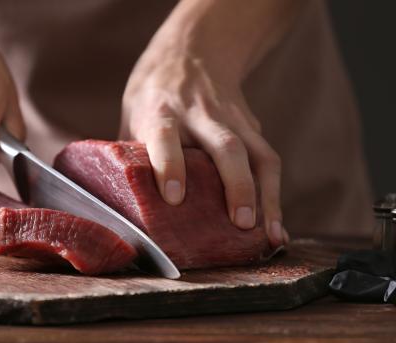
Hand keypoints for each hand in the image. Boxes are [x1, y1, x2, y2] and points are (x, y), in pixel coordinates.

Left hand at [120, 0, 299, 247]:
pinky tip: (275, 227)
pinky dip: (274, 195)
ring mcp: (232, 119)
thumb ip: (132, 159)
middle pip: (226, 146)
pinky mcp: (252, 127)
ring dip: (266, 196)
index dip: (169, 167)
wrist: (192, 50)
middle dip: (236, 185)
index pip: (165, 138)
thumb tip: (124, 209)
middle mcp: (201, 114)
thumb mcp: (133, 118)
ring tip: (270, 235)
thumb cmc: (153, 97)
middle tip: (240, 222)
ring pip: (257, 154)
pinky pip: (268, 161)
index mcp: (162, 112)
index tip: (173, 198)